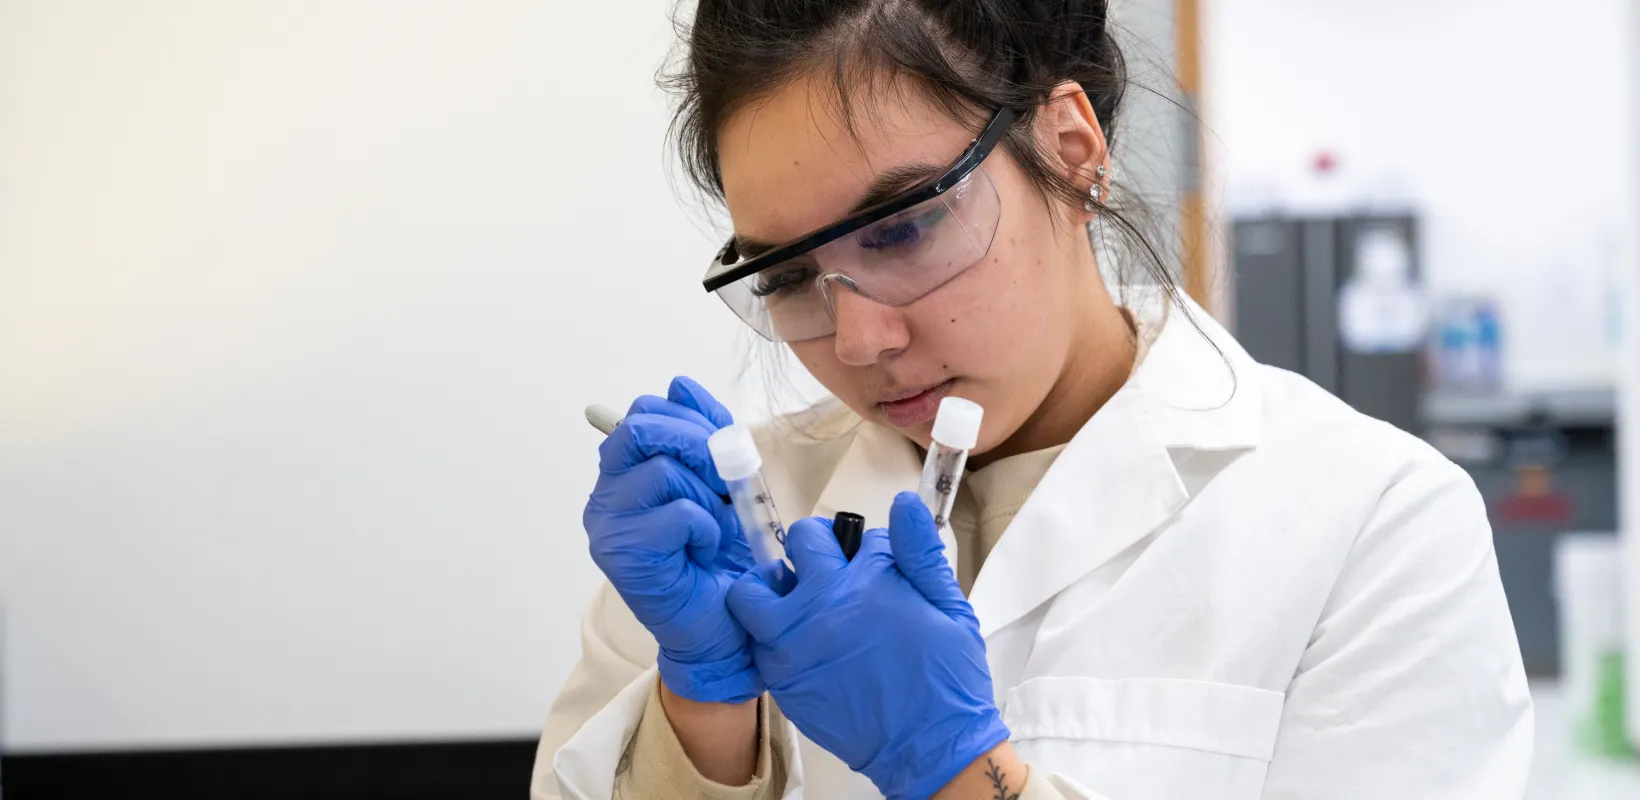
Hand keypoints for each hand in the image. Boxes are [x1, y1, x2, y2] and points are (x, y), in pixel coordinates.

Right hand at [583, 376, 761, 702]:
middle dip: (696, 442)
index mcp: (624, 474)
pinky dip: (706, 527)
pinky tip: (704, 549)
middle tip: (725, 477)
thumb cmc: (721, 559)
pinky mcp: (625, 557)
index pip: (644, 411)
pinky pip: (677, 513)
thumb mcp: (722, 483)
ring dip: (707, 494)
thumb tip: (680, 385)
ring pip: (661, 470)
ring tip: (716, 524)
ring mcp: (609, 527)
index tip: (723, 443)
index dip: (691, 416)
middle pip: (640, 427)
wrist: (725, 627)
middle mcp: (606, 497)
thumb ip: (703, 436)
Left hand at [726, 492, 1009, 798]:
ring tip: (793, 597)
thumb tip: (904, 503)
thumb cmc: (945, 679)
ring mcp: (794, 643)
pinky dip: (767, 632)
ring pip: (753, 590)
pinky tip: (795, 640)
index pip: (856, 535)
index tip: (874, 563)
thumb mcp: (948, 606)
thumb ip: (921, 552)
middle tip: (830, 567)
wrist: (929, 746)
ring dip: (771, 585)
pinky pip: (753, 639)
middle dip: (816, 546)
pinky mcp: (781, 678)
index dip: (867, 547)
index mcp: (868, 582)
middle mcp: (823, 606)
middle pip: (800, 543)